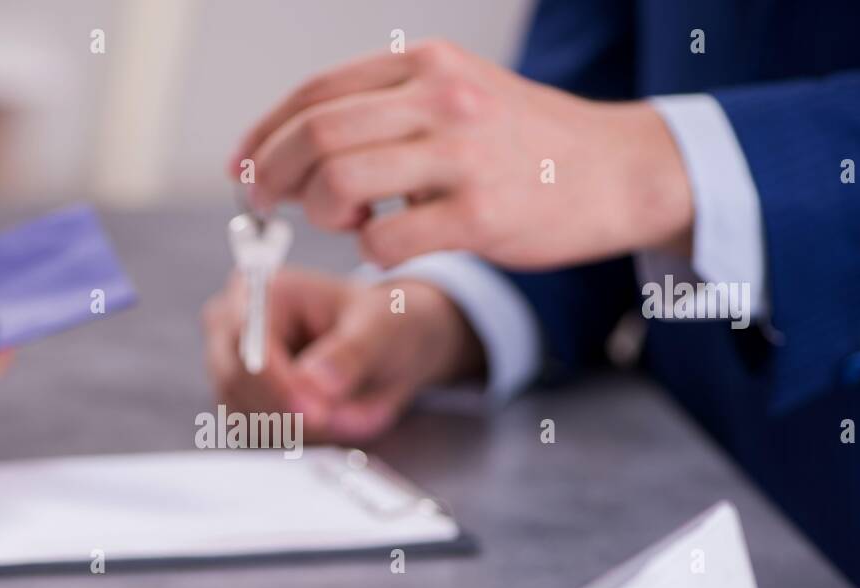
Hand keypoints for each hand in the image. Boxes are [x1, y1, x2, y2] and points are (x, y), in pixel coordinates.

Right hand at [201, 267, 481, 442]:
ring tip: (346, 412)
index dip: (277, 385)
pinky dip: (291, 435)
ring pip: (243, 413)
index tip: (318, 414)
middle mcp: (233, 322)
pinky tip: (325, 418)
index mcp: (263, 289)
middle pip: (236, 382)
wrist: (388, 343)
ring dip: (296, 427)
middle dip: (290, 411)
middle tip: (343, 421)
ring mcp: (229, 361)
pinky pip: (252, 431)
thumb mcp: (383, 330)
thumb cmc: (385, 323)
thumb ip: (350, 356)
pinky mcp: (237, 396)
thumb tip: (316, 386)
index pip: (247, 342)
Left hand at [229, 40, 692, 269]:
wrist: (618, 171)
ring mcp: (462, 157)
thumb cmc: (524, 143)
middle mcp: (442, 99)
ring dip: (320, 214)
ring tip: (346, 221)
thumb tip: (297, 146)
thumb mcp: (456, 95)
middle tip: (268, 205)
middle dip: (271, 177)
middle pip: (315, 136)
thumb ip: (385, 109)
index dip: (263, 135)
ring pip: (339, 185)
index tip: (241, 168)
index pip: (315, 93)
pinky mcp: (479, 216)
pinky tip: (391, 243)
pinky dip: (369, 251)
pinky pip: (384, 242)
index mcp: (427, 64)